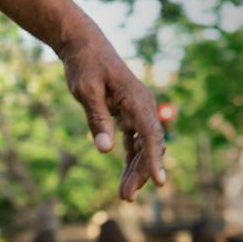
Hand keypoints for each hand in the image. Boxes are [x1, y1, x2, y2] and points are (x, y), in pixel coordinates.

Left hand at [59, 33, 166, 201]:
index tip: (160, 182)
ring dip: (136, 169)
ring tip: (124, 194)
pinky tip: (126, 177)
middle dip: (141, 172)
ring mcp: (137, 110)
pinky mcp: (128, 113)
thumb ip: (97, 119)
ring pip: (144, 146)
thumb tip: (105, 150)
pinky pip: (135, 140)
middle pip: (149, 145)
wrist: (82, 45)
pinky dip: (131, 158)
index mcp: (136, 98)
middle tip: (125, 197)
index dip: (155, 160)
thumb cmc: (85, 64)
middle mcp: (142, 105)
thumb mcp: (86, 90)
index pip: (151, 134)